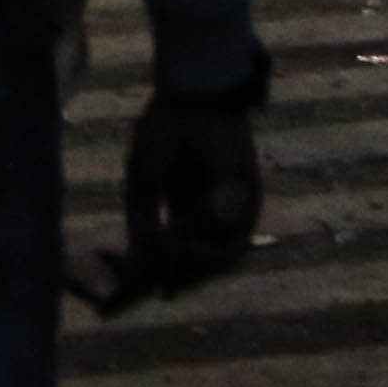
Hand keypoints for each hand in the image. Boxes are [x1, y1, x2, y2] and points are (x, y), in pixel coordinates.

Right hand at [121, 94, 260, 298]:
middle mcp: (218, 215)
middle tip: (157, 289)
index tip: (147, 290)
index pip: (181, 253)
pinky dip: (206, 254)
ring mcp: (236, 212)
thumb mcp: (142, 177)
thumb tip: (137, 252)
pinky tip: (180, 246)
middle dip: (179, 279)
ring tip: (166, 261)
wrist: (193, 96)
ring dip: (193, 270)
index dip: (165, 274)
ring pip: (220, 261)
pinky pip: (232, 245)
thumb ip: (142, 215)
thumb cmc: (165, 130)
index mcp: (189, 208)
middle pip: (204, 264)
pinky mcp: (250, 205)